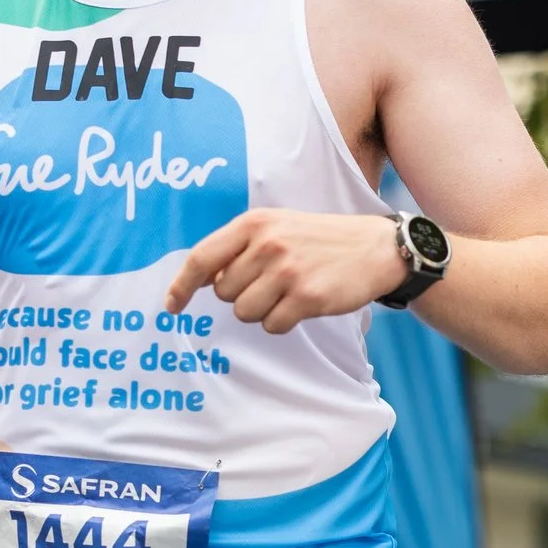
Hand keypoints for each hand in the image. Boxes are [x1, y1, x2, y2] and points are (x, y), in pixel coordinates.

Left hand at [165, 208, 404, 332]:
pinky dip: (284, 321)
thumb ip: (238, 247)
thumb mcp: (277, 227)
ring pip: (245, 312)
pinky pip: (272, 325)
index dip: (181, 286)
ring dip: (263, 310)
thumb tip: (200, 280)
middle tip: (272, 282)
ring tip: (290, 291)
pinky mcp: (307, 297)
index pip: (201, 258)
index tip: (172, 307)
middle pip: (225, 293)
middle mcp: (267, 244)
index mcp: (255, 223)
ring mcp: (287, 271)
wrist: (376, 248)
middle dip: (243, 295)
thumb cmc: (320, 239)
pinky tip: (305, 302)